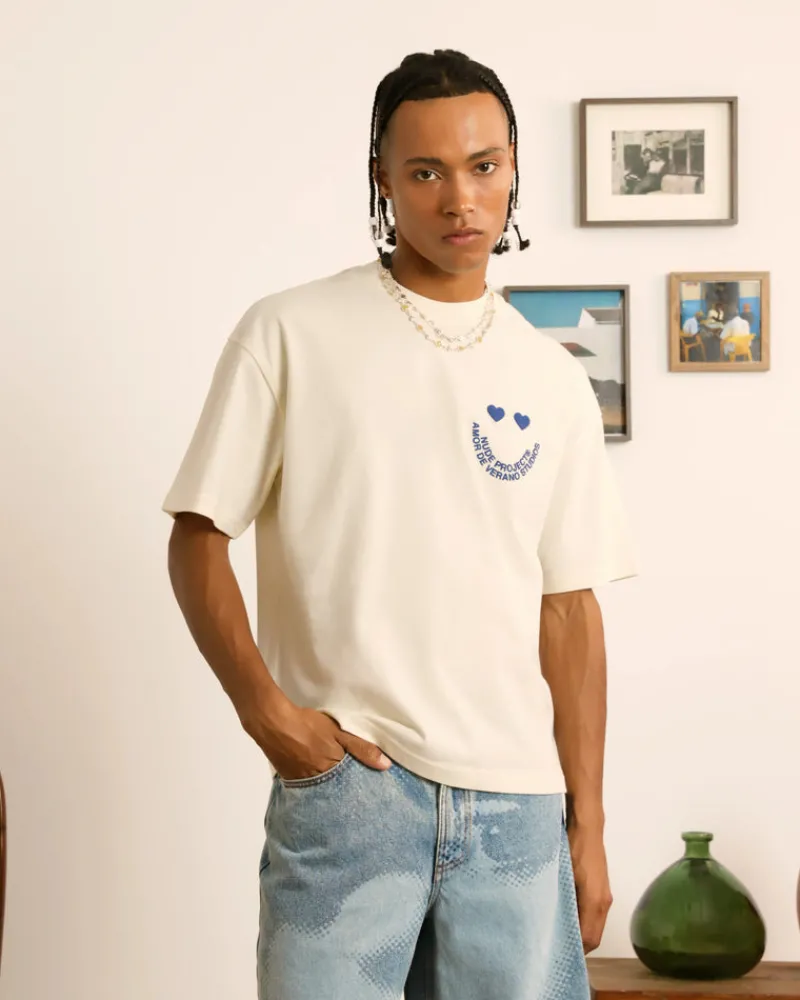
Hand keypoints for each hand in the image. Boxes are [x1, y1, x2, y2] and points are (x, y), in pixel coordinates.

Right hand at [242, 698, 391, 780]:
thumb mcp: (339, 733)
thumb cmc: (308, 726)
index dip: (361, 787)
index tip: (371, 791)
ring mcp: (303, 782)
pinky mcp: (290, 779)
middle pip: (337, 791)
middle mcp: (318, 782)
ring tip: (338, 785)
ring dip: (330, 788)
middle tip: (356, 793)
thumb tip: (385, 765)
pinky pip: (307, 786)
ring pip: (322, 789)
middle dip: (346, 791)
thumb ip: (361, 749)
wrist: (273, 723)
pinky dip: (315, 783)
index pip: (353, 786)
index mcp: (333, 772)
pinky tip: (318, 778)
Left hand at [567, 822, 612, 953]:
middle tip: (554, 949)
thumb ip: (558, 899)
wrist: (586, 825)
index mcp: (596, 901)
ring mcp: (604, 894)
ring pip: (594, 924)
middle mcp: (603, 901)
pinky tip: (564, 916)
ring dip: (579, 933)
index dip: (575, 951)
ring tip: (557, 935)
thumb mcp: (561, 874)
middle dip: (577, 946)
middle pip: (593, 935)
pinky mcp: (600, 887)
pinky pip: (593, 913)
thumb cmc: (573, 845)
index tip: (557, 955)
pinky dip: (582, 920)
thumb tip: (547, 922)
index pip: (589, 939)